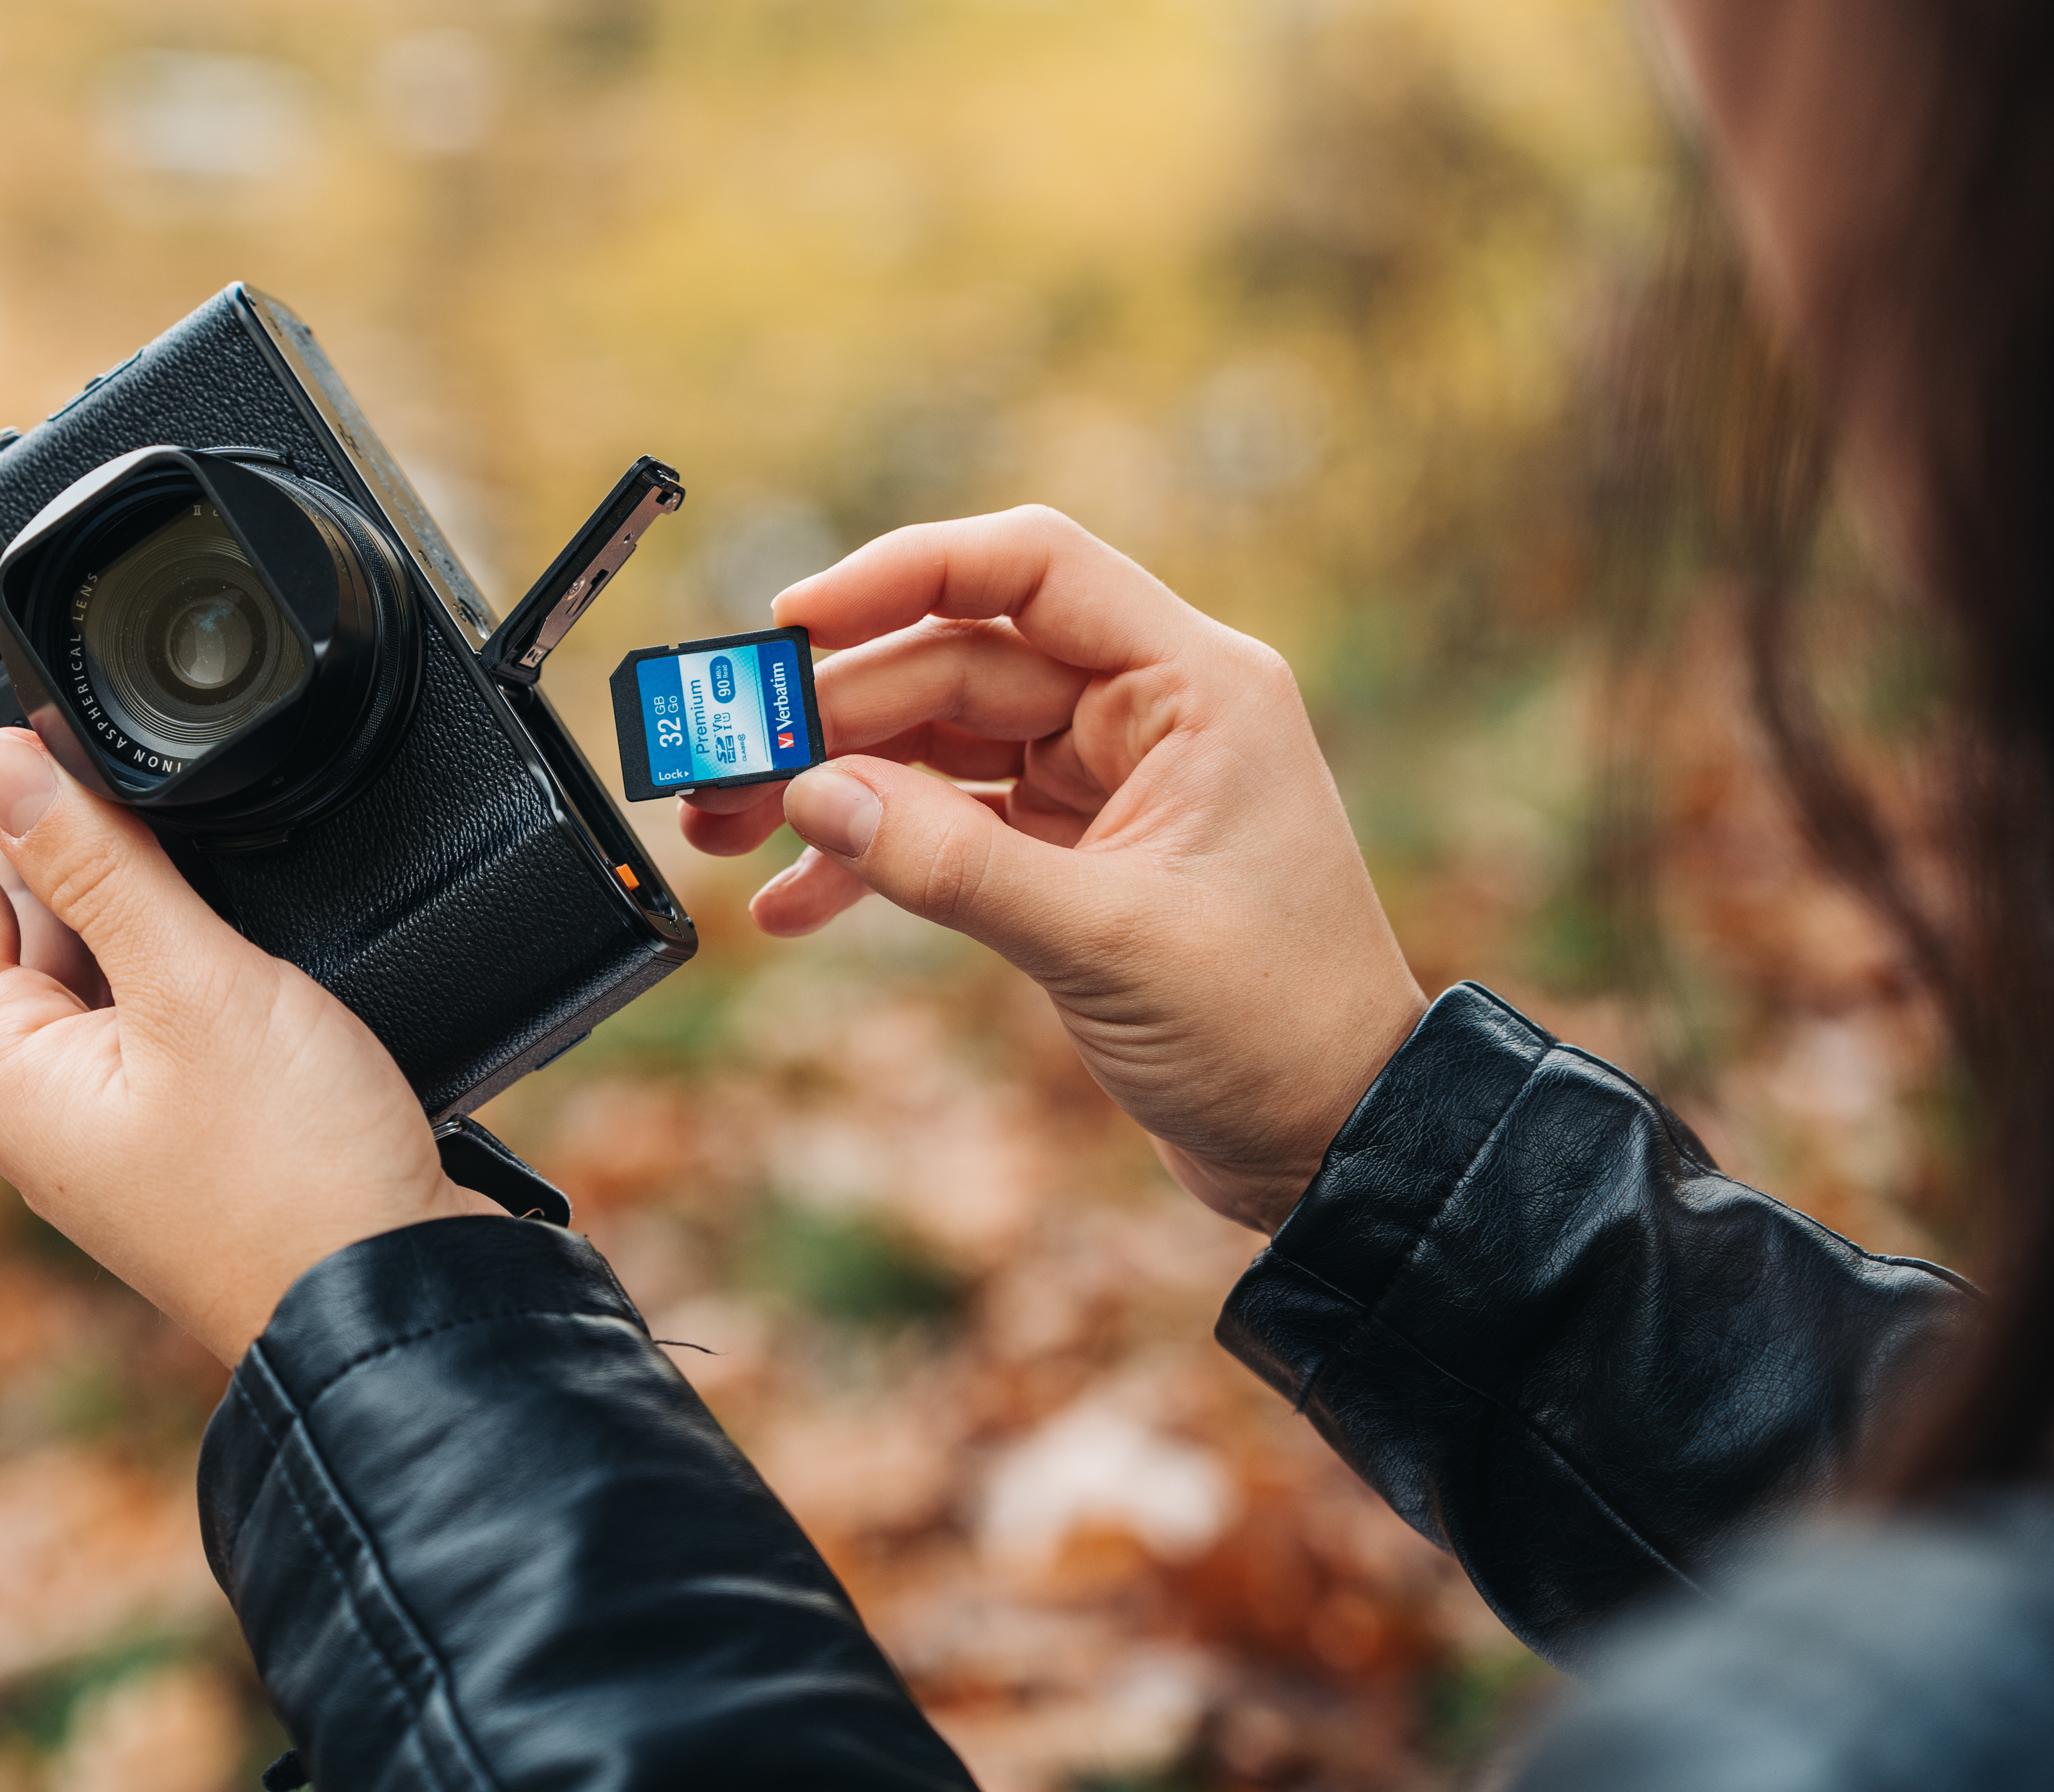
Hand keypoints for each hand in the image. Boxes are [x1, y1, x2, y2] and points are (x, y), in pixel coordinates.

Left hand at [0, 646, 499, 1361]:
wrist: (394, 1299)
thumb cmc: (301, 1175)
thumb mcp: (197, 989)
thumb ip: (100, 867)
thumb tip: (1, 761)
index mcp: (5, 1069)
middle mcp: (35, 1092)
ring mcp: (104, 1107)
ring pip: (63, 942)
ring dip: (71, 845)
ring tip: (84, 740)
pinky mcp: (176, 1111)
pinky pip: (129, 982)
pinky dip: (139, 906)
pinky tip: (172, 857)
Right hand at [682, 508, 1424, 1233]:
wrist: (1332, 1139)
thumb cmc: (1272, 1028)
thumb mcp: (1106, 940)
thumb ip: (953, 864)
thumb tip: (813, 795)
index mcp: (1191, 686)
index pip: (1029, 570)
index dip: (902, 575)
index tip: (792, 622)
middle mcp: (1146, 714)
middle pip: (956, 664)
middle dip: (832, 713)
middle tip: (721, 765)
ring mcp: (1106, 783)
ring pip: (938, 745)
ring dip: (834, 785)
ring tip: (726, 828)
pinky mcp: (1074, 854)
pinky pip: (950, 826)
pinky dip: (875, 856)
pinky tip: (793, 903)